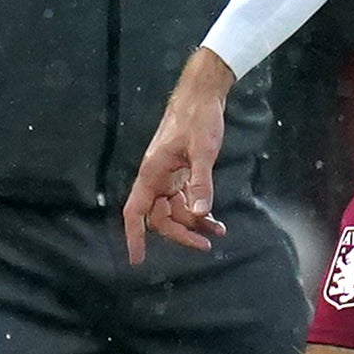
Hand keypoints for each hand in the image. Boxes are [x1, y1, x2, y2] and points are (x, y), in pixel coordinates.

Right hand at [124, 46, 237, 260]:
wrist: (202, 95)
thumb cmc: (198, 119)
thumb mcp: (202, 151)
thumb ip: (200, 182)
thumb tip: (200, 213)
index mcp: (152, 172)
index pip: (136, 211)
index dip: (134, 236)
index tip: (137, 258)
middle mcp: (156, 177)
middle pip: (160, 217)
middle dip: (180, 232)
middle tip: (204, 244)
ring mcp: (168, 175)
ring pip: (175, 210)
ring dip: (194, 223)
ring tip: (218, 231)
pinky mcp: (181, 172)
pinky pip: (185, 199)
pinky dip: (199, 210)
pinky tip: (214, 219)